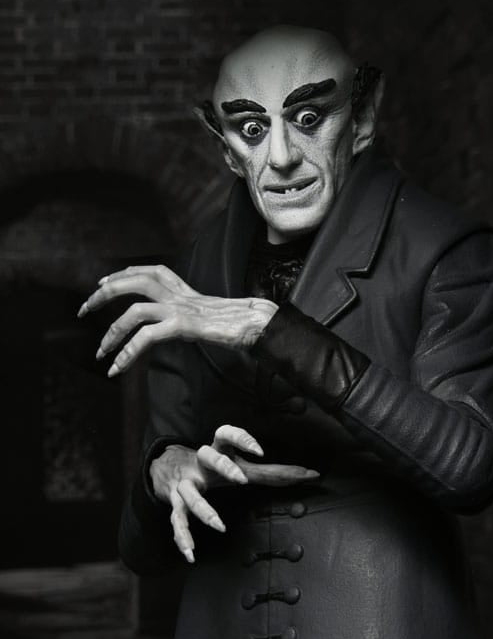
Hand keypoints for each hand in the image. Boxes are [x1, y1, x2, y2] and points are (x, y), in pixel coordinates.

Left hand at [77, 264, 277, 376]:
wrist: (263, 324)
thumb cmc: (245, 324)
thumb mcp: (213, 318)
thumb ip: (195, 318)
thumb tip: (189, 326)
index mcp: (187, 290)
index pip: (150, 271)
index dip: (124, 274)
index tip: (104, 283)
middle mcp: (181, 294)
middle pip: (135, 280)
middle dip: (105, 293)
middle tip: (84, 309)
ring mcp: (182, 308)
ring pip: (134, 310)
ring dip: (111, 332)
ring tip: (100, 352)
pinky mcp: (184, 326)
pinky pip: (147, 337)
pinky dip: (128, 353)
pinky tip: (118, 367)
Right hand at [151, 424, 318, 562]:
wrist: (166, 467)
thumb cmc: (214, 468)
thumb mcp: (240, 467)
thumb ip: (274, 472)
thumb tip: (313, 474)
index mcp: (217, 450)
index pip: (225, 434)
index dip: (241, 438)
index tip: (260, 451)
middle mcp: (199, 464)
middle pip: (206, 456)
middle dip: (223, 466)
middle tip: (241, 480)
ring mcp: (184, 484)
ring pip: (189, 494)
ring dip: (203, 509)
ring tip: (219, 526)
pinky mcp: (174, 503)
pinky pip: (176, 521)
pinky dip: (182, 539)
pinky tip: (191, 555)